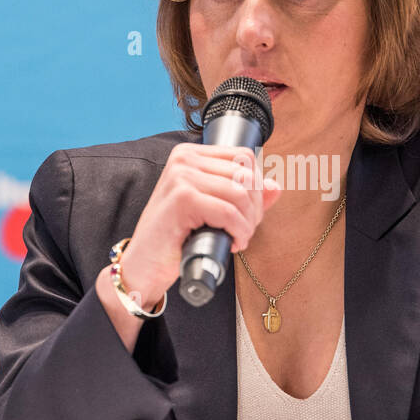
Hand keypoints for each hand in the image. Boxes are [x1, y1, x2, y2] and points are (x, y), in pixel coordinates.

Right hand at [114, 142, 283, 307]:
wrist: (144, 265)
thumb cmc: (175, 238)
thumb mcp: (212, 211)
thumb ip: (243, 197)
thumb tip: (276, 186)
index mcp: (190, 154)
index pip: (244, 156)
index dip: (256, 186)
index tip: (248, 213)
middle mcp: (184, 159)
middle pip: (245, 174)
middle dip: (254, 208)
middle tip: (245, 231)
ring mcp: (181, 176)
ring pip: (240, 193)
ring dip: (247, 223)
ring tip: (239, 238)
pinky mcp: (182, 198)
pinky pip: (228, 212)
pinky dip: (238, 231)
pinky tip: (232, 243)